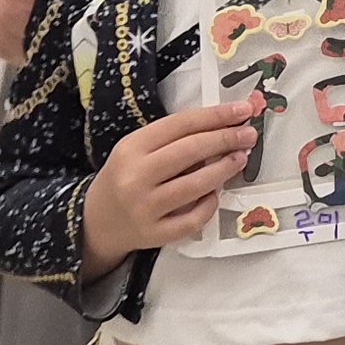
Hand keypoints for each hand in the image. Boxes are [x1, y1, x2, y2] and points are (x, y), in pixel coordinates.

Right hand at [83, 101, 259, 260]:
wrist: (95, 222)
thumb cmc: (124, 178)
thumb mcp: (137, 150)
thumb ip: (172, 140)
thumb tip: (223, 126)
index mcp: (131, 148)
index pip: (180, 125)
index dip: (215, 115)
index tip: (242, 110)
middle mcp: (136, 177)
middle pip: (190, 152)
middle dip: (225, 139)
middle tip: (249, 134)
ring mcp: (144, 208)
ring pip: (195, 185)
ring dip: (224, 169)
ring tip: (240, 158)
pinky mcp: (154, 235)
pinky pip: (192, 219)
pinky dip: (209, 205)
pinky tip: (215, 194)